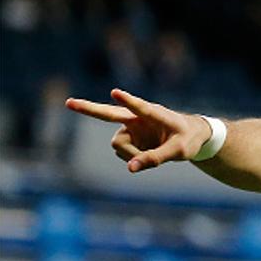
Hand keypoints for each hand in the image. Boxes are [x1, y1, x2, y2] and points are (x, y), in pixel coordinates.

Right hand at [65, 89, 211, 172]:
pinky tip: (147, 153)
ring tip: (152, 155)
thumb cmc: (188, 139)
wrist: (192, 135)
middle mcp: (139, 118)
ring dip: (130, 154)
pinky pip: (124, 153)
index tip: (115, 92)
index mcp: (156, 114)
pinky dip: (133, 158)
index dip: (128, 100)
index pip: (141, 107)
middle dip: (89, 109)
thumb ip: (155, 158)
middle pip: (109, 114)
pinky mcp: (129, 137)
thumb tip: (130, 168)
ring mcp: (132, 127)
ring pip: (118, 145)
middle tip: (68, 102)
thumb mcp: (178, 151)